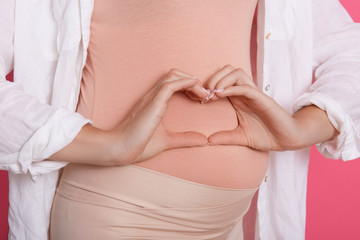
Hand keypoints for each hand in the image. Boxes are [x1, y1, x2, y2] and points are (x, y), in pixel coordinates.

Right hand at [109, 68, 208, 163]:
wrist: (119, 149)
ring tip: (202, 94)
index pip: (174, 83)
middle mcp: (153, 96)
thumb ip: (185, 139)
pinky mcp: (153, 103)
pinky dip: (186, 83)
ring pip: (173, 76)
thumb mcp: (167, 141)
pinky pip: (170, 85)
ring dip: (191, 81)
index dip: (190, 86)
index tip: (200, 98)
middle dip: (192, 81)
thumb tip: (203, 140)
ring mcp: (152, 98)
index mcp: (155, 102)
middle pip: (175, 74)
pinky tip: (196, 90)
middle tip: (204, 95)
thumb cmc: (137, 144)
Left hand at [205, 64, 334, 150]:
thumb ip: (225, 137)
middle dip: (213, 78)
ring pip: (236, 73)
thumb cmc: (266, 136)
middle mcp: (245, 93)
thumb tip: (207, 141)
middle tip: (205, 93)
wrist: (287, 139)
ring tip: (212, 93)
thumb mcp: (240, 137)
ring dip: (221, 79)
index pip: (222, 81)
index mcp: (238, 99)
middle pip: (228, 70)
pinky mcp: (262, 98)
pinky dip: (231, 88)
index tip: (200, 98)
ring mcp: (254, 94)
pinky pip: (245, 87)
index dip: (209, 85)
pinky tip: (220, 95)